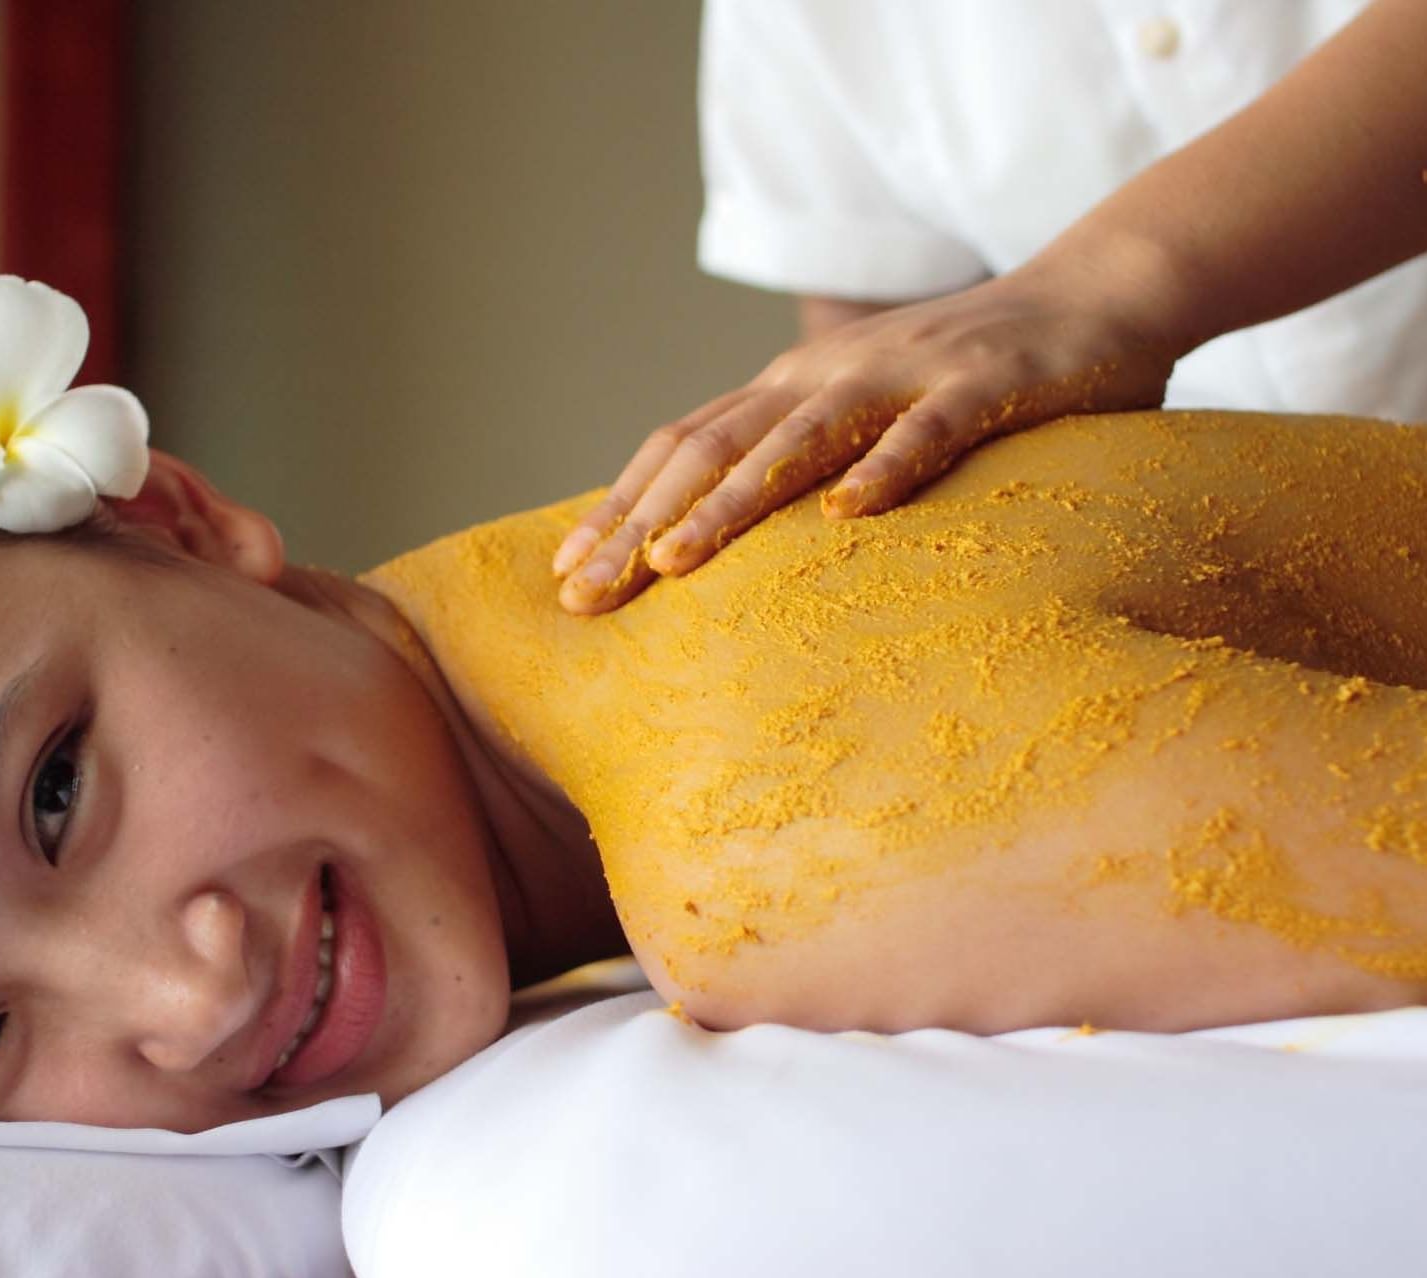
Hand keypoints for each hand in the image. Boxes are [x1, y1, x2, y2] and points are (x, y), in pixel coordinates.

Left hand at [552, 270, 1179, 614]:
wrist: (1096, 296)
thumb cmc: (970, 379)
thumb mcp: (868, 417)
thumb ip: (807, 462)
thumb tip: (735, 544)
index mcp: (792, 389)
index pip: (683, 446)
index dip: (620, 506)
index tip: (566, 575)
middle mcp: (826, 375)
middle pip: (713, 448)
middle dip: (642, 523)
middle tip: (586, 596)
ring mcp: (901, 374)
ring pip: (799, 439)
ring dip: (731, 502)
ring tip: (673, 565)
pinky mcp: (985, 385)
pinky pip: (928, 431)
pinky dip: (886, 468)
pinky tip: (848, 515)